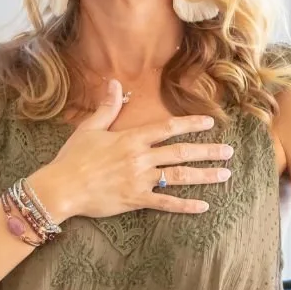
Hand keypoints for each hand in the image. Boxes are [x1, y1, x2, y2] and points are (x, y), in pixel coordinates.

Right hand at [30, 80, 233, 220]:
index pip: (168, 128)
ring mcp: (140, 180)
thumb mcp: (89, 128)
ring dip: (204, 175)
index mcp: (131, 139)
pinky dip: (185, 206)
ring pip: (179, 177)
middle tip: (228, 151)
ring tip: (225, 174)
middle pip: (181, 152)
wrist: (62, 188)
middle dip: (208, 151)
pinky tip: (204, 206)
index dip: (191, 124)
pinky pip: (166, 204)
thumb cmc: (73, 158)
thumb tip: (114, 82)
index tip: (210, 123)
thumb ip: (107, 107)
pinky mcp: (136, 200)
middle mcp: (140, 158)